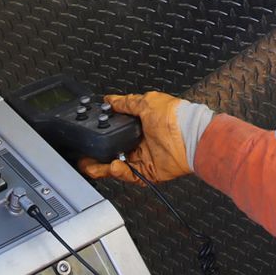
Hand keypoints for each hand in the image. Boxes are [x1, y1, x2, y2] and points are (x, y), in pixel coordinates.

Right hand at [79, 92, 207, 184]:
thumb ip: (126, 103)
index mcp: (139, 125)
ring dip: (103, 168)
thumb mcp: (146, 102)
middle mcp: (140, 142)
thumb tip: (110, 99)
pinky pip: (130, 176)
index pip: (114, 133)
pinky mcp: (149, 172)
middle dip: (97, 158)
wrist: (191, 137)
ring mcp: (144, 158)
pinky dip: (120, 172)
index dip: (101, 137)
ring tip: (91, 166)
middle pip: (112, 153)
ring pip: (118, 167)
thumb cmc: (175, 117)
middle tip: (84, 159)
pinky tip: (113, 166)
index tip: (88, 140)